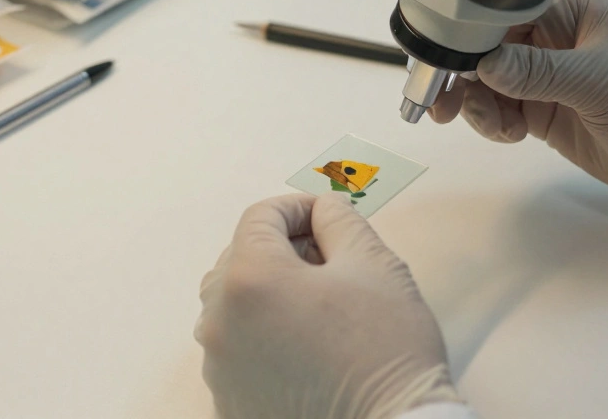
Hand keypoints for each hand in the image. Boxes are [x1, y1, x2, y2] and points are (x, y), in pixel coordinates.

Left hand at [196, 193, 461, 418]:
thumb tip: (322, 209)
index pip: (260, 217)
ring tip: (319, 304)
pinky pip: (237, 351)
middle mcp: (220, 323)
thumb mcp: (374, 264)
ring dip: (270, 292)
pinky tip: (306, 343)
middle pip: (239, 259)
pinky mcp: (231, 403)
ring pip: (234, 306)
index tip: (327, 217)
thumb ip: (339, 220)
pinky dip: (263, 335)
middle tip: (329, 259)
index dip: (298, 208)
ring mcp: (220, 369)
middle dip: (282, 249)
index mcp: (250, 279)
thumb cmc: (387, 352)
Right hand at [431, 0, 607, 216]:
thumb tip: (485, 63)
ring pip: (486, 78)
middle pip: (486, 42)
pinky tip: (507, 132)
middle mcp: (556, 34)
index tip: (442, 49)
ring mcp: (548, 73)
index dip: (469, 24)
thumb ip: (538, 71)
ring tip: (491, 123)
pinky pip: (499, 107)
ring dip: (476, 101)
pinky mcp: (545, 107)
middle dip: (461, 69)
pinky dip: (492, 120)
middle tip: (439, 97)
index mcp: (575, 7)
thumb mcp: (600, 83)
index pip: (505, 3)